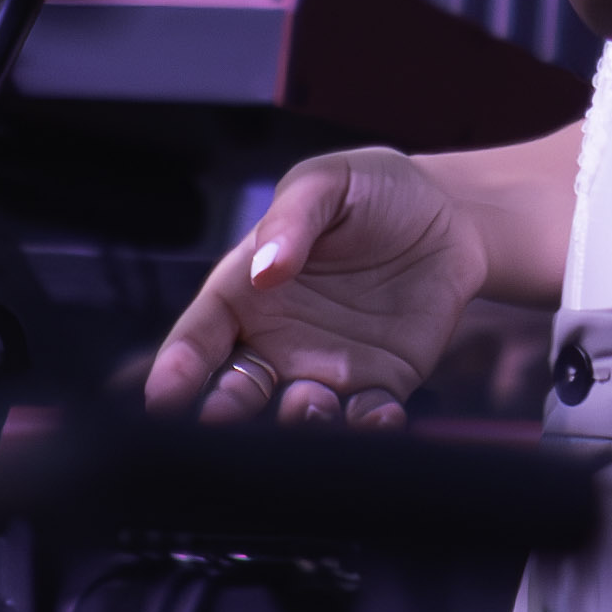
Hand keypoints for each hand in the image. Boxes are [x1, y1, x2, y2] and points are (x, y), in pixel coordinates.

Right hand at [145, 149, 493, 424]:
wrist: (450, 215)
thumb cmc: (372, 189)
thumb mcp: (328, 182)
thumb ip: (293, 219)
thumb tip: (264, 270)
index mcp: (244, 293)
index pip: (198, 338)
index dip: (176, 368)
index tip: (162, 397)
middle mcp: (275, 341)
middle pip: (235, 389)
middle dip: (223, 410)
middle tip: (219, 419)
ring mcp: (324, 369)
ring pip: (296, 414)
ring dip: (296, 422)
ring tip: (306, 406)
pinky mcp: (378, 385)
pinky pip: (365, 419)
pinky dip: (368, 429)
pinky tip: (378, 419)